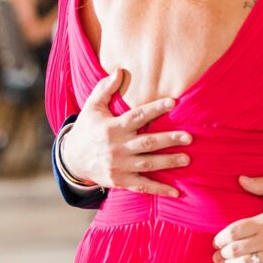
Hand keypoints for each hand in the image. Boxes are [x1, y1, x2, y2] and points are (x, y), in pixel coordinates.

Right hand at [61, 69, 191, 194]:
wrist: (72, 160)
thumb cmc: (86, 129)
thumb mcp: (91, 107)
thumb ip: (105, 89)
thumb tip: (119, 70)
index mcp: (112, 128)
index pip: (137, 116)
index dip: (155, 109)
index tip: (173, 102)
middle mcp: (117, 147)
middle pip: (147, 143)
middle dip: (169, 140)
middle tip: (189, 137)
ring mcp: (119, 166)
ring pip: (148, 164)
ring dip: (168, 162)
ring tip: (187, 159)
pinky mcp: (120, 181)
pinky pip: (142, 185)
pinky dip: (159, 189)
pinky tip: (176, 192)